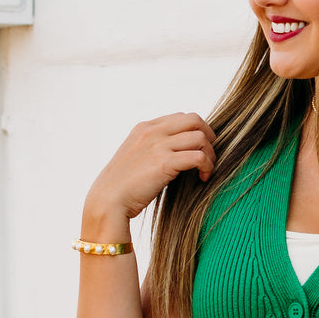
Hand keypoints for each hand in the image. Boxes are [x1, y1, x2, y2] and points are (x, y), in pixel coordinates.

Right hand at [84, 112, 216, 222]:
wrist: (108, 200)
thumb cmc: (122, 186)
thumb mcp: (136, 157)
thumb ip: (154, 149)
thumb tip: (177, 154)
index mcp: (145, 128)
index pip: (181, 117)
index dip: (196, 131)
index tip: (199, 149)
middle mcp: (152, 132)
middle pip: (194, 120)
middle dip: (208, 137)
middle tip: (209, 156)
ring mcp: (158, 145)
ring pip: (200, 137)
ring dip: (210, 154)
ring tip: (206, 170)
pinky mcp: (164, 163)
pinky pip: (198, 157)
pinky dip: (207, 166)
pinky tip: (202, 178)